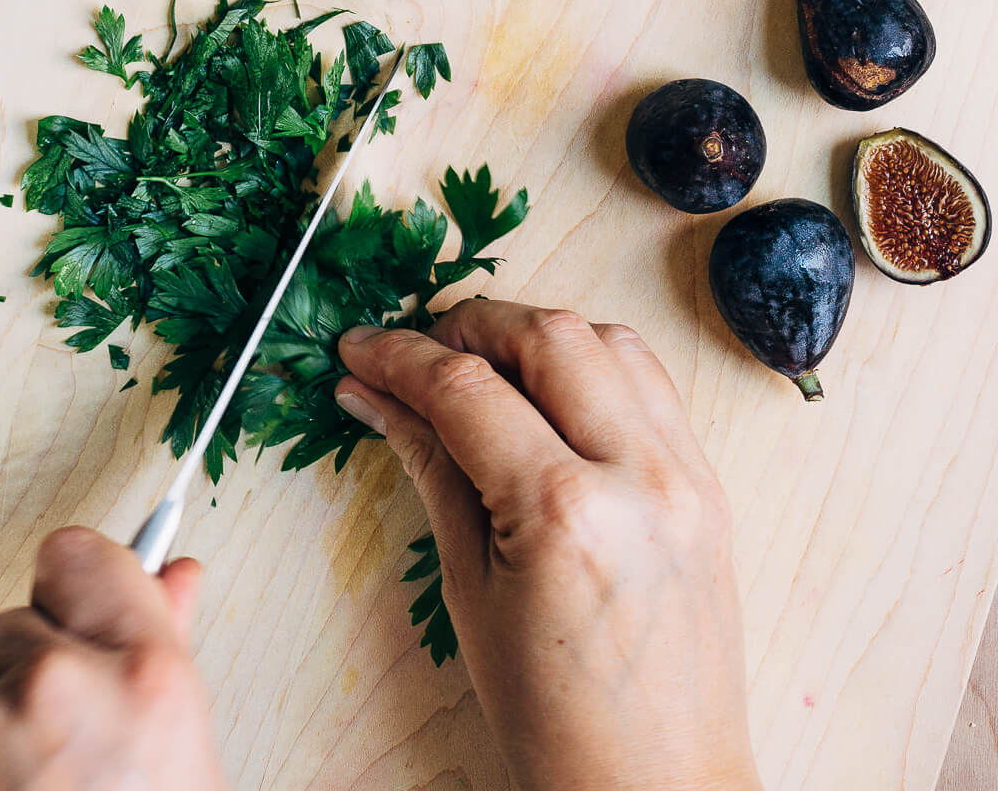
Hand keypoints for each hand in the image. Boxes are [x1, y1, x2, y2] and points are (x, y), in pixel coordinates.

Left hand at [0, 526, 226, 790]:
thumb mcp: (178, 743)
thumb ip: (165, 639)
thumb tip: (173, 572)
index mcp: (142, 670)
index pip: (74, 554)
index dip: (71, 598)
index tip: (73, 625)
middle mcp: (57, 682)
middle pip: (8, 626)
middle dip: (24, 680)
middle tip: (59, 752)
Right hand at [337, 301, 760, 790]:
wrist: (657, 790)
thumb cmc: (558, 720)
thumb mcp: (469, 590)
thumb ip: (430, 467)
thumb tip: (375, 397)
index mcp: (566, 514)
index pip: (466, 390)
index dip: (399, 358)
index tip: (359, 350)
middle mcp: (640, 478)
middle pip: (546, 335)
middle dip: (469, 325)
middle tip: (418, 353)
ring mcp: (687, 478)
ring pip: (609, 340)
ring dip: (537, 334)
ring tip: (482, 368)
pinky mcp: (710, 487)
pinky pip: (651, 384)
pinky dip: (594, 366)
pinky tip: (549, 395)